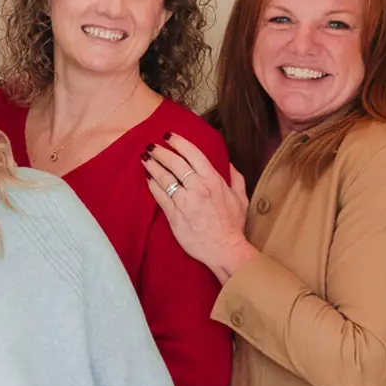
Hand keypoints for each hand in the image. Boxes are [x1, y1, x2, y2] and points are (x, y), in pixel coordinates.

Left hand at [141, 133, 257, 280]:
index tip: (169, 136)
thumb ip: (235, 178)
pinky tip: (148, 178)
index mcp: (213, 180)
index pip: (193, 154)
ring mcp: (184, 201)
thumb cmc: (233, 225)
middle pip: (175, 163)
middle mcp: (197, 188)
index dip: (179, 142)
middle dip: (161, 152)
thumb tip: (229, 164)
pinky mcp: (174, 215)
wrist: (224, 249)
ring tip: (145, 158)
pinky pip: (159, 196)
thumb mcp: (240, 198)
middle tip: (151, 146)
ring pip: (164, 178)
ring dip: (153, 166)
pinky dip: (152, 185)